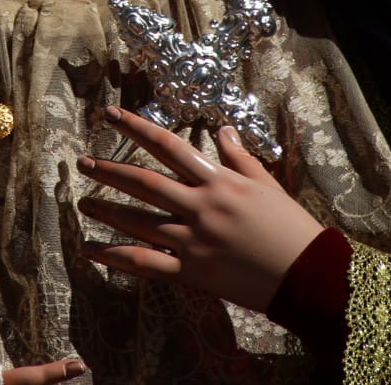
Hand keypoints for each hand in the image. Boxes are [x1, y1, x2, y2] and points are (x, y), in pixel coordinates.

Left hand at [77, 105, 324, 311]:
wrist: (308, 275)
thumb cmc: (291, 226)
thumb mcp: (267, 183)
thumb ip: (239, 156)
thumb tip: (222, 129)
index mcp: (218, 181)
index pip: (168, 146)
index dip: (137, 128)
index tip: (112, 115)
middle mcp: (201, 207)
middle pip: (145, 184)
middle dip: (110, 171)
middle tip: (82, 163)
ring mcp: (194, 242)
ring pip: (139, 223)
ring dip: (108, 211)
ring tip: (82, 203)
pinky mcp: (192, 274)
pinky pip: (146, 264)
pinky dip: (115, 257)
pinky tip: (91, 252)